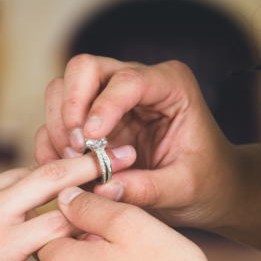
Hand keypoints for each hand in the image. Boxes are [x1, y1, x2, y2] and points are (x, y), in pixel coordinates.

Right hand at [0, 152, 135, 260]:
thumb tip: (2, 221)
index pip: (17, 174)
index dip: (54, 176)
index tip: (82, 166)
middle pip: (41, 169)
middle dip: (86, 160)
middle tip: (122, 151)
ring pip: (54, 186)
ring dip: (94, 182)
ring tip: (127, 175)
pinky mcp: (3, 241)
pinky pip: (54, 226)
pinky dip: (81, 223)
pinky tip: (107, 224)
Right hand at [35, 55, 244, 230]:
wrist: (209, 191)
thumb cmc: (206, 182)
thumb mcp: (185, 188)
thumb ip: (147, 189)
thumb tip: (102, 191)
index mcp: (170, 85)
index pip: (126, 80)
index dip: (102, 107)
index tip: (90, 140)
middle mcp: (136, 83)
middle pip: (84, 69)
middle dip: (71, 107)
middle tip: (76, 150)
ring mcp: (109, 101)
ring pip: (61, 90)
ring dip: (58, 128)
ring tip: (73, 164)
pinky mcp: (92, 124)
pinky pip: (56, 123)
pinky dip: (52, 146)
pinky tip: (66, 173)